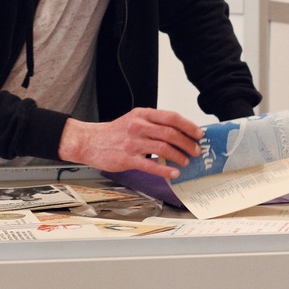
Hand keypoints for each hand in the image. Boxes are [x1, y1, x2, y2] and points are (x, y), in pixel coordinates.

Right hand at [58, 108, 203, 178]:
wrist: (89, 141)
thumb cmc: (114, 133)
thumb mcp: (134, 119)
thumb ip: (153, 124)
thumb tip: (178, 132)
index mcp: (143, 114)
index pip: (171, 117)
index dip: (188, 126)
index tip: (199, 134)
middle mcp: (139, 126)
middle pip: (170, 133)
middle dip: (187, 143)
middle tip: (195, 151)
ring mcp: (133, 142)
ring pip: (163, 148)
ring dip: (179, 156)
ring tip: (186, 162)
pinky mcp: (127, 158)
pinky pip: (151, 165)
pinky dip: (165, 170)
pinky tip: (174, 173)